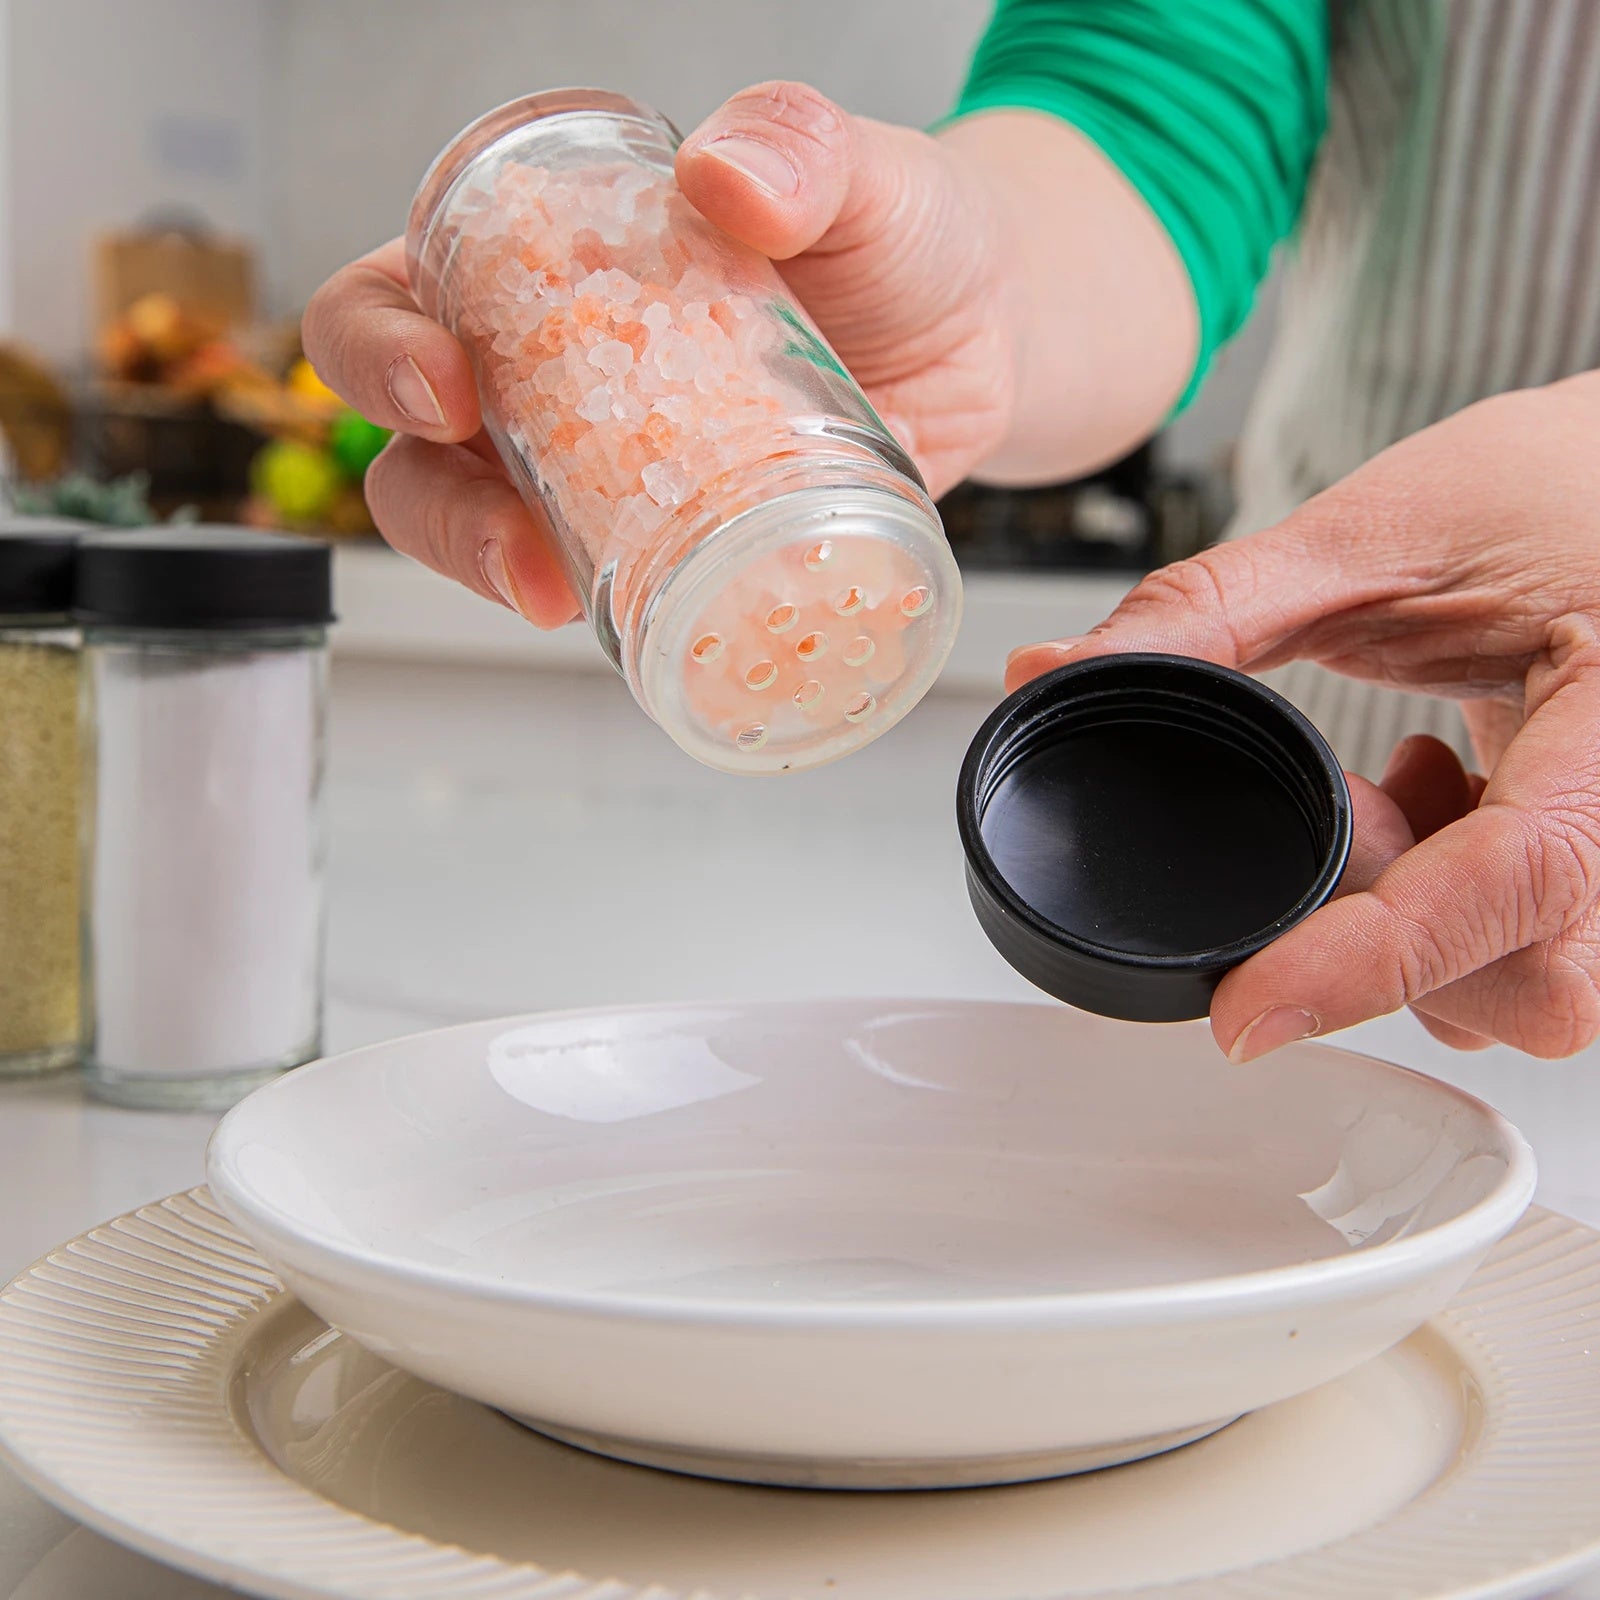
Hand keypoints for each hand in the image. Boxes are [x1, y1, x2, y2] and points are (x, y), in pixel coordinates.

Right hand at [301, 83, 1192, 624]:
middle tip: (511, 538)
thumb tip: (726, 173)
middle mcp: (551, 375)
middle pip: (420, 449)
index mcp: (543, 264)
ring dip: (497, 575)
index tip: (445, 388)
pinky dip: (613, 620)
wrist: (984, 335)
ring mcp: (609, 471)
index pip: (400, 297)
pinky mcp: (676, 545)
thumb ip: (798, 145)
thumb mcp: (855, 172)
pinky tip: (651, 632)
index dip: (380, 348)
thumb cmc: (896, 235)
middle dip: (437, 505)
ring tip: (558, 595)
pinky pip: (610, 594)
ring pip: (491, 533)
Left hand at [1008, 376, 1599, 1059]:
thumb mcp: (1373, 533)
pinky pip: (1540, 956)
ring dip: (1420, 928)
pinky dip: (1452, 918)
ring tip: (1400, 789)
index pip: (1516, 874)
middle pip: (1536, 984)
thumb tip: (1045, 671)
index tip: (1243, 1011)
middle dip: (1392, 942)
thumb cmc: (1541, 481)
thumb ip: (1206, 609)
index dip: (1370, 960)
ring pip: (1535, 990)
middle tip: (1356, 807)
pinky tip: (1435, 802)